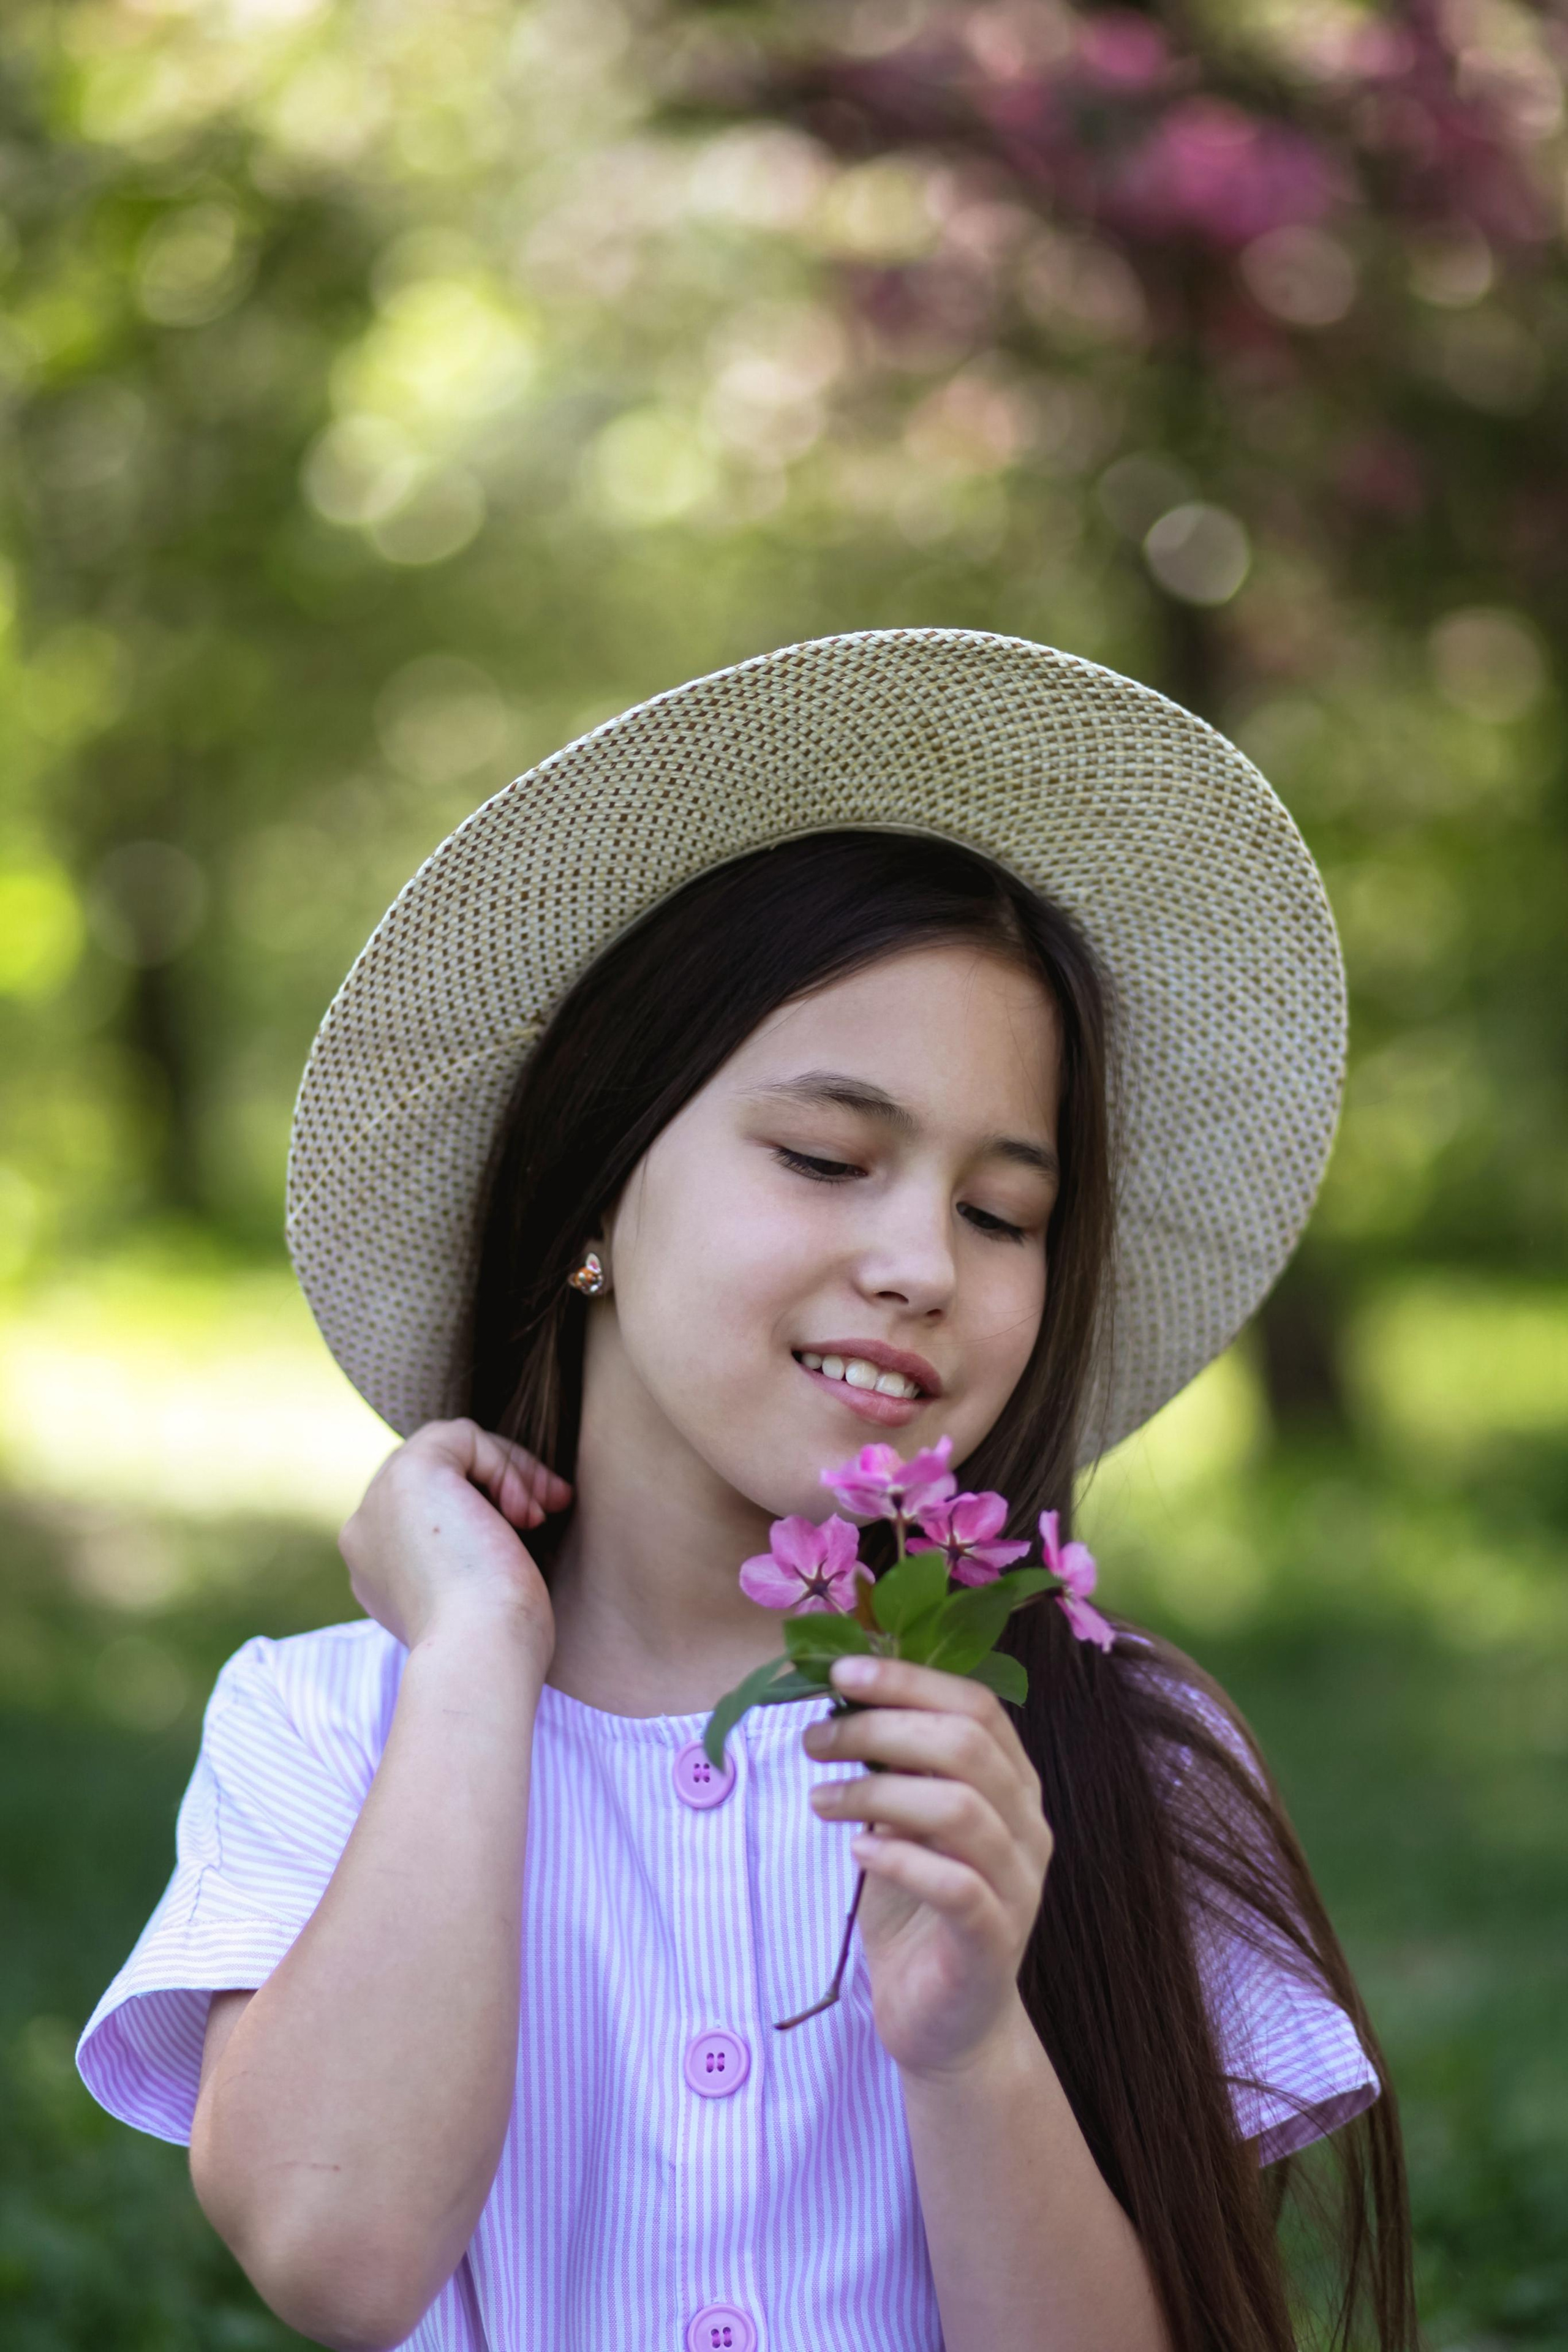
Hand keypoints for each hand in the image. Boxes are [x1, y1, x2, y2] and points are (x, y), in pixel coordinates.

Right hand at [339, 1419, 570, 1659]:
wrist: (480, 1656)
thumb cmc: (496, 1645)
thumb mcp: (473, 1598)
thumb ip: (466, 1557)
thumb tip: (497, 1524)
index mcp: (376, 1568)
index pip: (425, 1508)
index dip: (482, 1508)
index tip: (533, 1533)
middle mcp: (366, 1531)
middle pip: (433, 1473)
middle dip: (496, 1484)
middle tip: (546, 1514)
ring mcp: (379, 1499)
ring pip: (449, 1449)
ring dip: (506, 1474)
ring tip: (540, 1516)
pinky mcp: (408, 1472)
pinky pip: (464, 1436)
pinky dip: (505, 1464)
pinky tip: (524, 1512)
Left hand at [801, 1654, 1052, 2078]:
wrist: (947, 2024)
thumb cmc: (918, 1909)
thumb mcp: (902, 1823)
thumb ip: (894, 1767)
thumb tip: (843, 1700)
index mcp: (1011, 1785)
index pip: (977, 1705)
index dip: (909, 1679)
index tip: (842, 1673)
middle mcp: (1027, 1827)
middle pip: (967, 1745)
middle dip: (881, 1727)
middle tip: (816, 1739)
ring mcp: (1018, 1885)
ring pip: (961, 1808)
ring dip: (877, 1790)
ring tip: (820, 1798)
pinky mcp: (993, 1942)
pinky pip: (958, 1887)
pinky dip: (900, 1859)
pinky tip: (857, 1853)